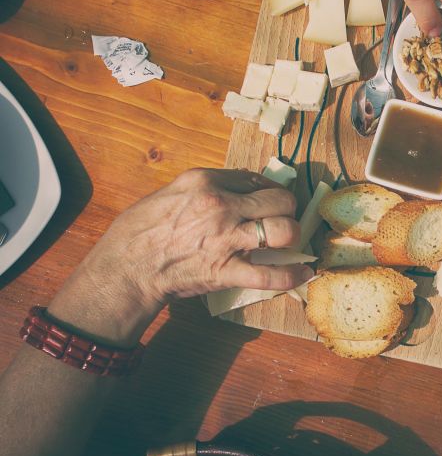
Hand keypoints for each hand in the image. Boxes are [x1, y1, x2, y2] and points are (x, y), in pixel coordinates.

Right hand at [47, 169, 310, 345]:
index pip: (254, 178)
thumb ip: (205, 187)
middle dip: (288, 209)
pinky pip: (271, 275)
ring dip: (292, 237)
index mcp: (205, 182)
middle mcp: (221, 205)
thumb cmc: (138, 232)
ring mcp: (225, 239)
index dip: (270, 189)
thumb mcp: (170, 193)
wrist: (124, 270)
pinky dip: (292, 277)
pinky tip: (304, 273)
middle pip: (280, 200)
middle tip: (284, 219)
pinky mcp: (226, 271)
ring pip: (283, 231)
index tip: (273, 198)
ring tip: (291, 242)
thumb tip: (236, 186)